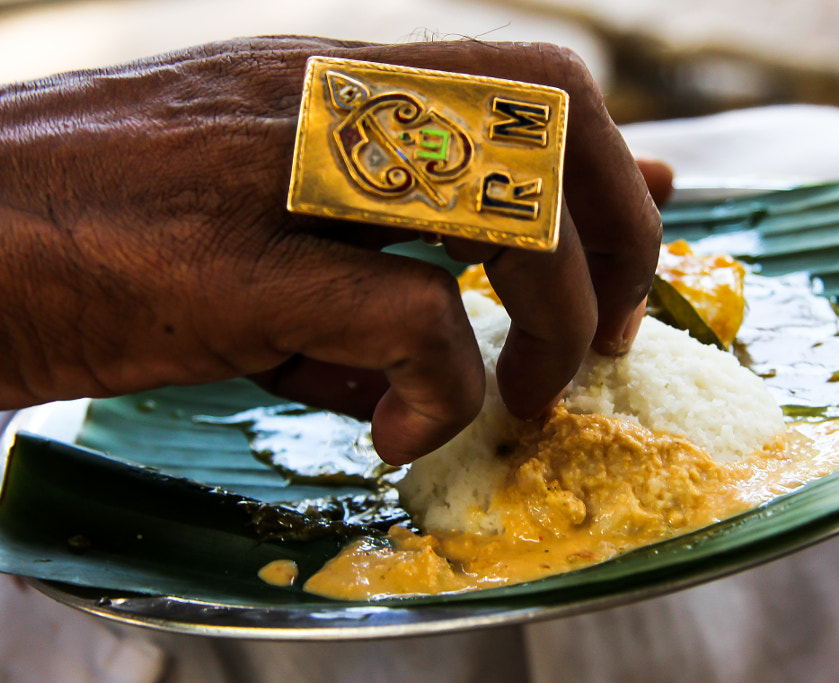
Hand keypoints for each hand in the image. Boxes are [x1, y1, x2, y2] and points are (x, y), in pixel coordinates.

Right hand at [0, 37, 664, 463]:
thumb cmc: (102, 228)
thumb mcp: (261, 212)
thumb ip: (380, 253)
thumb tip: (477, 322)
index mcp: (338, 84)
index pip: (530, 80)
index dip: (614, 165)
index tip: (640, 242)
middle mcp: (329, 103)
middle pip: (555, 116)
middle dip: (618, 233)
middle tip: (602, 337)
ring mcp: (286, 174)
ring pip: (505, 211)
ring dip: (549, 323)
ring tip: (527, 400)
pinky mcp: (239, 267)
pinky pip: (412, 320)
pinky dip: (438, 394)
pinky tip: (398, 434)